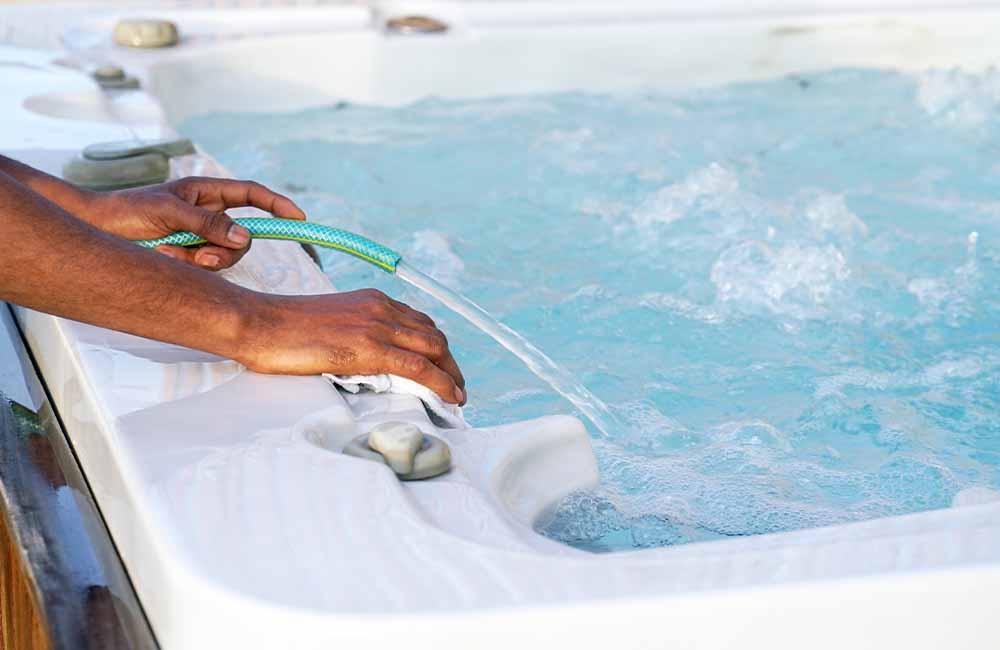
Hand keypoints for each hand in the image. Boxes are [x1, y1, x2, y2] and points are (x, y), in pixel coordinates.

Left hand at [83, 177, 306, 269]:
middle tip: (202, 257)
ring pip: (225, 256)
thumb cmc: (128, 210)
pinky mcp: (189, 256)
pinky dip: (187, 266)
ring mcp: (200, 236)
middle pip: (242, 236)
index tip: (298, 218)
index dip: (277, 205)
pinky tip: (164, 256)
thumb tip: (246, 238)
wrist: (98, 230)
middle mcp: (208, 215)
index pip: (252, 195)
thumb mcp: (170, 211)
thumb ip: (209, 224)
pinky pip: (206, 268)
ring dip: (200, 260)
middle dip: (225, 250)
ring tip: (170, 252)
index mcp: (207, 192)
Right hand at [239, 289, 466, 404]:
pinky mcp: (369, 347)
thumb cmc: (282, 331)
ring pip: (434, 348)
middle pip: (434, 335)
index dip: (437, 348)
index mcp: (373, 300)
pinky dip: (441, 382)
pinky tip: (450, 397)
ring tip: (457, 397)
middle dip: (451, 363)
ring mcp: (377, 325)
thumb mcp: (330, 325)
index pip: (419, 323)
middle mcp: (381, 307)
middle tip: (456, 387)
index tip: (443, 368)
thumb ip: (356, 336)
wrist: (259, 323)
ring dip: (452, 375)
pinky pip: (418, 366)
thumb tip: (370, 362)